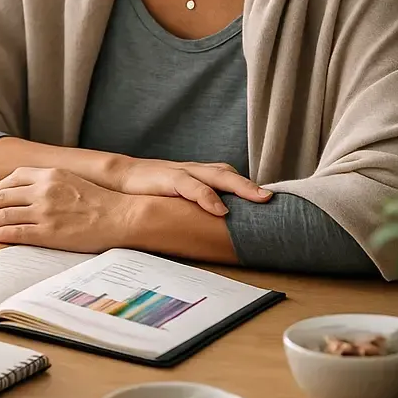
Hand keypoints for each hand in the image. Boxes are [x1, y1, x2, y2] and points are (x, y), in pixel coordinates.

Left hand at [0, 167, 130, 251]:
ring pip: (5, 214)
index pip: (14, 178)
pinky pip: (17, 232)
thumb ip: (50, 181)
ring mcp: (45, 211)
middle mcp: (44, 190)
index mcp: (50, 174)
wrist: (122, 215)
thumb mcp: (72, 180)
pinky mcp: (49, 232)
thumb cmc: (101, 200)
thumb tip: (31, 188)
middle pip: (3, 196)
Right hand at [103, 157, 271, 215]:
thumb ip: (198, 205)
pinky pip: (191, 185)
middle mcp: (195, 170)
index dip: (252, 187)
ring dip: (240, 186)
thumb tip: (222, 227)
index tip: (278, 203)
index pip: (231, 177)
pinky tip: (221, 209)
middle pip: (230, 173)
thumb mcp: (179, 197)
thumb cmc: (152, 190)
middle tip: (276, 200)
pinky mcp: (168, 177)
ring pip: (217, 175)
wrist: (119, 177)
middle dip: (253, 186)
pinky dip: (207, 196)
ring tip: (260, 199)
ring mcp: (182, 172)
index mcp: (199, 174)